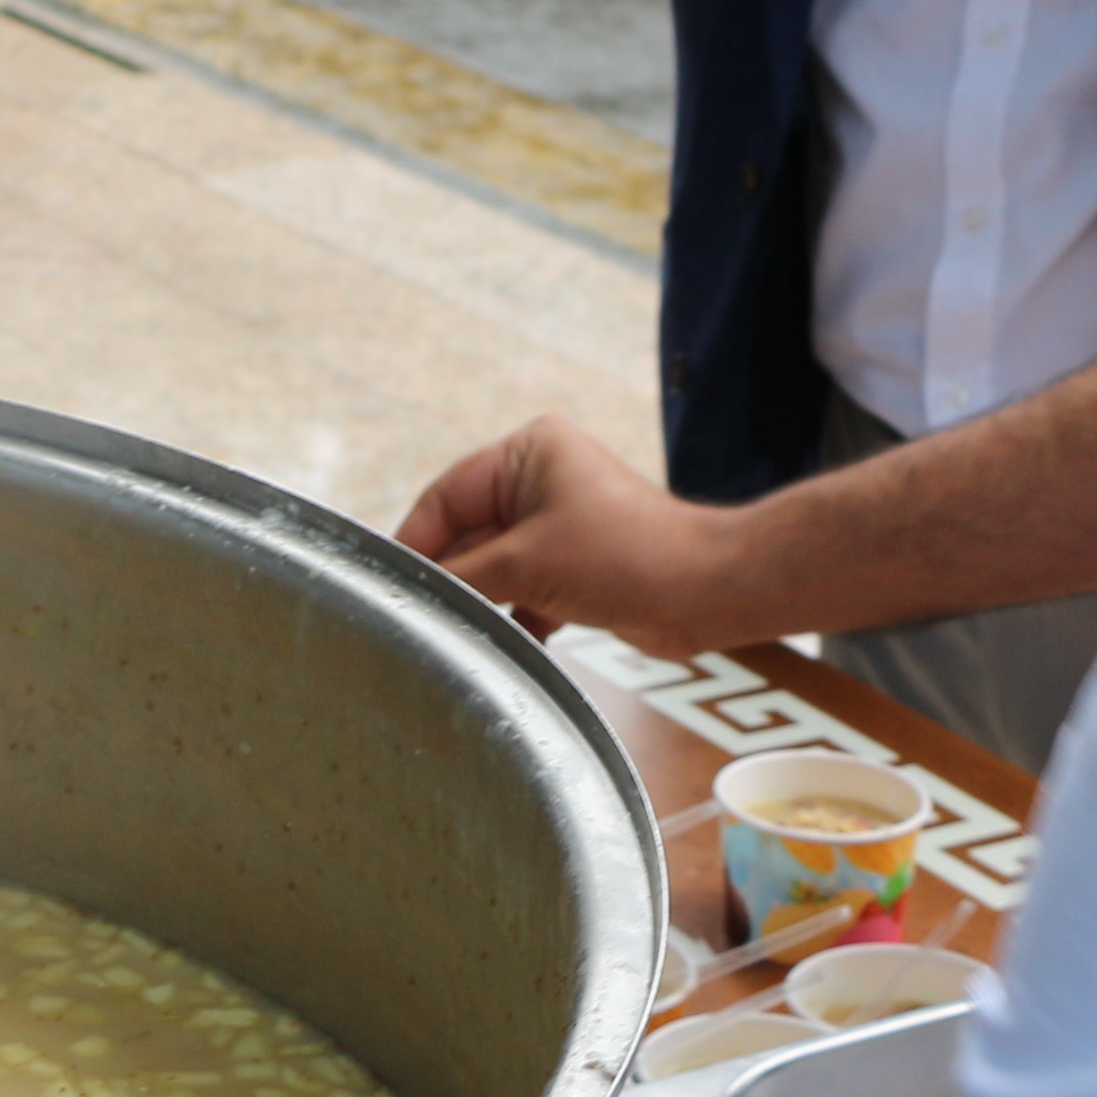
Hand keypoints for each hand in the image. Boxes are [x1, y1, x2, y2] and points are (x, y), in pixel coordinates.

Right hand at [400, 416, 772, 656]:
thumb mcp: (526, 563)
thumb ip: (462, 576)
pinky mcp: (575, 567)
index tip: (390, 583)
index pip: (445, 496)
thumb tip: (414, 592)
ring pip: (495, 567)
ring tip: (462, 632)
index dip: (416, 541)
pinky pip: (523, 591)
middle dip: (452, 575)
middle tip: (420, 616)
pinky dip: (515, 617)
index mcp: (527, 453)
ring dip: (485, 600)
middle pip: (467, 533)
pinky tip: (509, 644)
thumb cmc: (629, 557)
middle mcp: (541, 481)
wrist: (706, 595)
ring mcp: (559, 525)